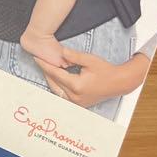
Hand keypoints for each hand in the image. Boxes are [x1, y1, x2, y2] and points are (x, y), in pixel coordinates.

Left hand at [35, 48, 149, 108]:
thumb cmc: (105, 70)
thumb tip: (60, 52)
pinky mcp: (80, 104)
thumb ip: (73, 56)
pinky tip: (55, 78)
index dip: (45, 64)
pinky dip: (57, 87)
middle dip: (46, 71)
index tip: (37, 57)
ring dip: (50, 80)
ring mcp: (77, 102)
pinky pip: (63, 96)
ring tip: (46, 68)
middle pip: (53, 83)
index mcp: (77, 85)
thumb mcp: (89, 59)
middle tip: (40, 61)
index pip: (55, 73)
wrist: (119, 83)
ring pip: (56, 91)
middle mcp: (75, 97)